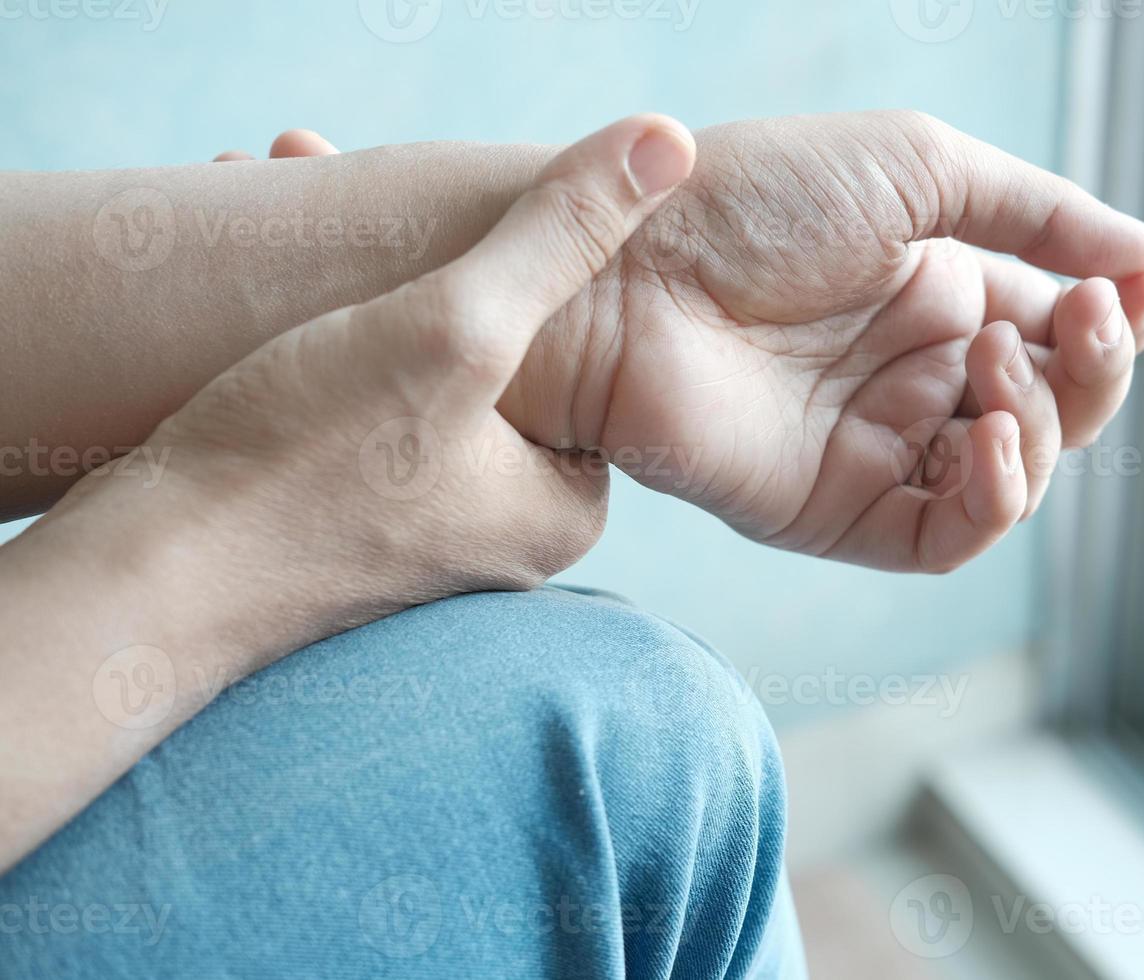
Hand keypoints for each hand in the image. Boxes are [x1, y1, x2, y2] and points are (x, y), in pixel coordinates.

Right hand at [51, 114, 696, 660]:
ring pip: (404, 369)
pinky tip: (250, 296)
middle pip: (481, 350)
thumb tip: (664, 148)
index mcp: (563, 506)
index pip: (575, 350)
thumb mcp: (453, 330)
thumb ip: (559, 239)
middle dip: (402, 252)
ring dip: (344, 282)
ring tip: (273, 195)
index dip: (507, 251)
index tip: (429, 193)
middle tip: (321, 170)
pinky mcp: (345, 531)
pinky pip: (349, 409)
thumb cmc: (303, 465)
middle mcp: (503, 534)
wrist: (149, 586)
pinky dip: (309, 342)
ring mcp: (422, 536)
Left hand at [502, 111, 1143, 571]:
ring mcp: (880, 447)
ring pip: (1017, 476)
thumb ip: (1036, 212)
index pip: (1060, 328)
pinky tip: (988, 440)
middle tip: (1087, 320)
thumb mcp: (917, 168)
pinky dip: (994, 501)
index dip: (1115, 317)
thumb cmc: (756, 198)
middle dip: (1095, 369)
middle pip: (1056, 407)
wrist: (630, 268)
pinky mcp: (839, 511)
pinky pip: (949, 536)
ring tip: (998, 365)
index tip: (1141, 286)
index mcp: (936, 293)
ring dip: (1045, 425)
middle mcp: (915, 374)